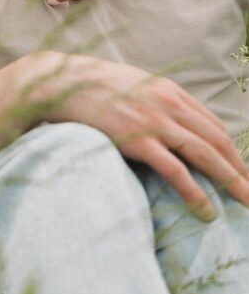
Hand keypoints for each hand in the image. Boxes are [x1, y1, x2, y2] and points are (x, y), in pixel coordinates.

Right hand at [46, 54, 248, 218]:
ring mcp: (155, 122)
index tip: (239, 170)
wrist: (63, 83)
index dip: (230, 150)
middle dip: (241, 169)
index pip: (212, 124)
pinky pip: (175, 171)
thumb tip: (168, 122)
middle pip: (218, 141)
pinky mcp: (138, 140)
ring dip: (231, 181)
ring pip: (206, 155)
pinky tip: (207, 210)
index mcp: (170, 92)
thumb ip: (155, 101)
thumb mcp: (133, 85)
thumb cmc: (92, 86)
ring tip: (246, 202)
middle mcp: (169, 105)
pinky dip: (196, 192)